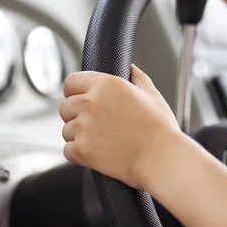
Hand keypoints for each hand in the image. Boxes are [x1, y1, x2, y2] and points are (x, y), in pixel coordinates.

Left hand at [59, 64, 179, 188]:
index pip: (71, 82)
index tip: (81, 100)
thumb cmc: (160, 129)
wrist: (161, 158)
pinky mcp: (82, 150)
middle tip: (96, 124)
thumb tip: (130, 68)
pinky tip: (98, 153)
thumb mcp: (152, 95)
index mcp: (106, 85)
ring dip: (79, 136)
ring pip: (66, 130)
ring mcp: (84, 127)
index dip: (75, 92)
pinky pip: (68, 150)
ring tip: (102, 140)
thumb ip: (137, 77)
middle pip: (65, 107)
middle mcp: (91, 103)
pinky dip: (79, 153)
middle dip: (76, 115)